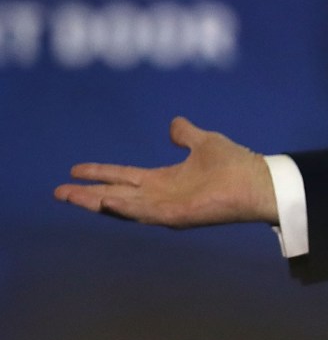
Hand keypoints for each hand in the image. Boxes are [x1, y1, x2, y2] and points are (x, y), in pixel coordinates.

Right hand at [54, 117, 278, 226]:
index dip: (100, 173)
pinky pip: (144, 213)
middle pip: (115, 194)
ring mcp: (166, 208)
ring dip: (96, 201)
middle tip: (58, 191)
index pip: (124, 177)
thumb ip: (186, 135)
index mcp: (164, 180)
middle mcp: (160, 196)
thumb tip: (173, 123)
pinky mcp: (176, 216)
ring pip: (123, 206)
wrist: (258, 181)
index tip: (74, 169)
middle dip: (87, 194)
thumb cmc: (236, 164)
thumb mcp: (205, 142)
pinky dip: (124, 207)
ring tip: (70, 196)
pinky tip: (105, 199)